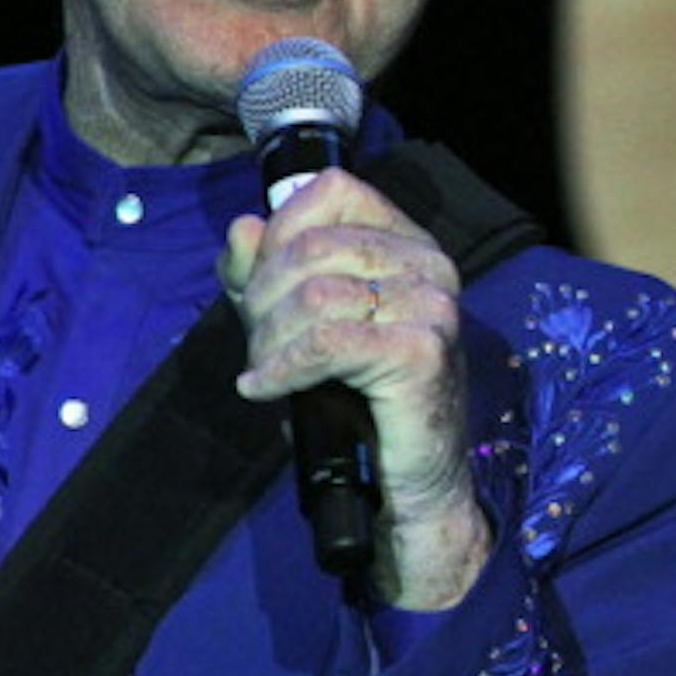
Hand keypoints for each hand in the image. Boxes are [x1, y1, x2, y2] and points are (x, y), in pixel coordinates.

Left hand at [219, 168, 489, 609]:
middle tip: (256, 346)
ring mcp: (433, 305)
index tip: (261, 285)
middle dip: (262, 298)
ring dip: (269, 339)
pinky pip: (326, 342)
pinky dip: (282, 367)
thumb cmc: (358, 405)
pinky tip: (267, 389)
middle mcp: (431, 264)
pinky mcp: (422, 351)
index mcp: (409, 244)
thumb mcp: (298, 329)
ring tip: (265, 371)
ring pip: (315, 294)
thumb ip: (266, 276)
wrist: (408, 484)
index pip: (333, 192)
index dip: (280, 231)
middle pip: (313, 246)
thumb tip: (242, 228)